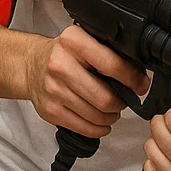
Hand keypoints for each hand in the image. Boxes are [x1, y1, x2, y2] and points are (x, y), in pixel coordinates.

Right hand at [26, 24, 150, 138]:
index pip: (112, 65)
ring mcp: (53, 89)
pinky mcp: (50, 110)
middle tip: (121, 99)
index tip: (139, 84)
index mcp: (72, 41)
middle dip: (120, 103)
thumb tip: (141, 80)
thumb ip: (110, 54)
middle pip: (106, 98)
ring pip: (97, 117)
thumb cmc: (62, 54)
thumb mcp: (84, 42)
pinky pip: (85, 129)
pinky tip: (97, 119)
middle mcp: (59, 64)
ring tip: (107, 107)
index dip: (132, 79)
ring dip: (110, 117)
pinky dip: (98, 128)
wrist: (29, 64)